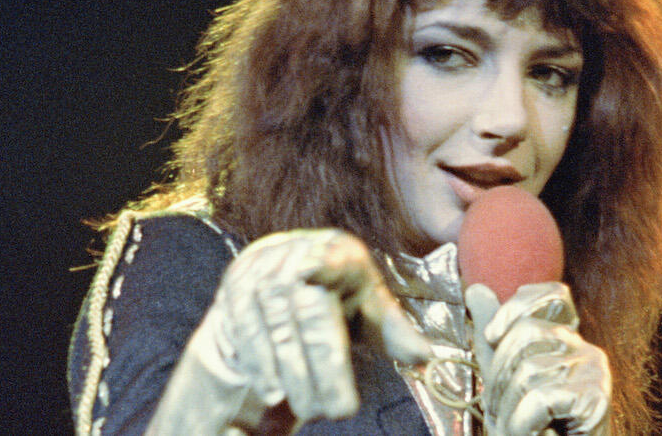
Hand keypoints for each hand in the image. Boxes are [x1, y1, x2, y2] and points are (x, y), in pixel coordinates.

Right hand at [149, 229, 430, 432]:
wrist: (280, 275)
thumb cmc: (335, 294)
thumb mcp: (367, 306)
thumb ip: (394, 331)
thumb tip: (426, 358)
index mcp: (340, 250)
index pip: (332, 257)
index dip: (324, 262)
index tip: (313, 270)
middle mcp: (297, 251)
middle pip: (308, 310)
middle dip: (323, 365)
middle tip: (339, 411)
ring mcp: (262, 268)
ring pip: (275, 324)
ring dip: (292, 372)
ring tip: (310, 408)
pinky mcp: (236, 286)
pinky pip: (246, 329)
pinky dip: (261, 363)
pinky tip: (274, 391)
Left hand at [466, 282, 610, 435]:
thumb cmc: (528, 426)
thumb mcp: (502, 375)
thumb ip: (492, 335)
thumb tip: (475, 289)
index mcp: (565, 338)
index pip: (552, 294)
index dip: (516, 307)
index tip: (491, 336)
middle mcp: (585, 349)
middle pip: (527, 332)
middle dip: (498, 376)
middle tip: (499, 409)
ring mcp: (594, 373)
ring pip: (529, 370)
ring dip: (509, 409)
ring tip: (517, 427)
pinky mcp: (595, 399)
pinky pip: (541, 398)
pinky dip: (523, 423)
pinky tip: (533, 434)